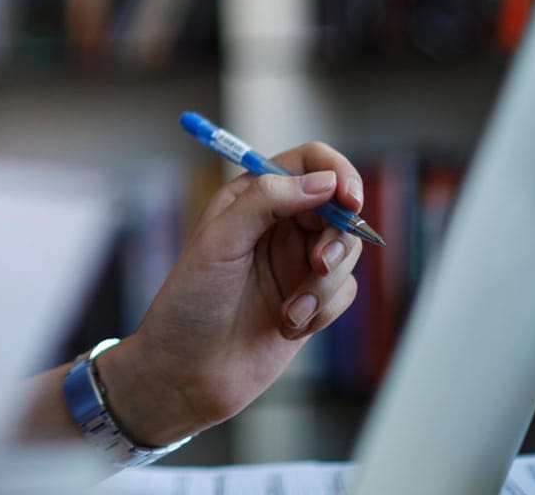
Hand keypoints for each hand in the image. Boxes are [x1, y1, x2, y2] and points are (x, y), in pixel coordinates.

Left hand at [97, 142, 365, 446]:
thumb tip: (324, 181)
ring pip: (346, 252)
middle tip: (317, 265)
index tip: (348, 199)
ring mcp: (297, 262)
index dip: (337, 173)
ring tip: (290, 311)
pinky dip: (323, 310)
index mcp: (252, 197)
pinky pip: (344, 291)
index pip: (310, 162)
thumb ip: (268, 201)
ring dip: (323, 284)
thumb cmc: (190, 303)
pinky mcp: (312, 300)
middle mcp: (279, 224)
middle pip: (339, 207)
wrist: (186, 373)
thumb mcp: (220, 241)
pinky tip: (288, 327)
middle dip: (336, 238)